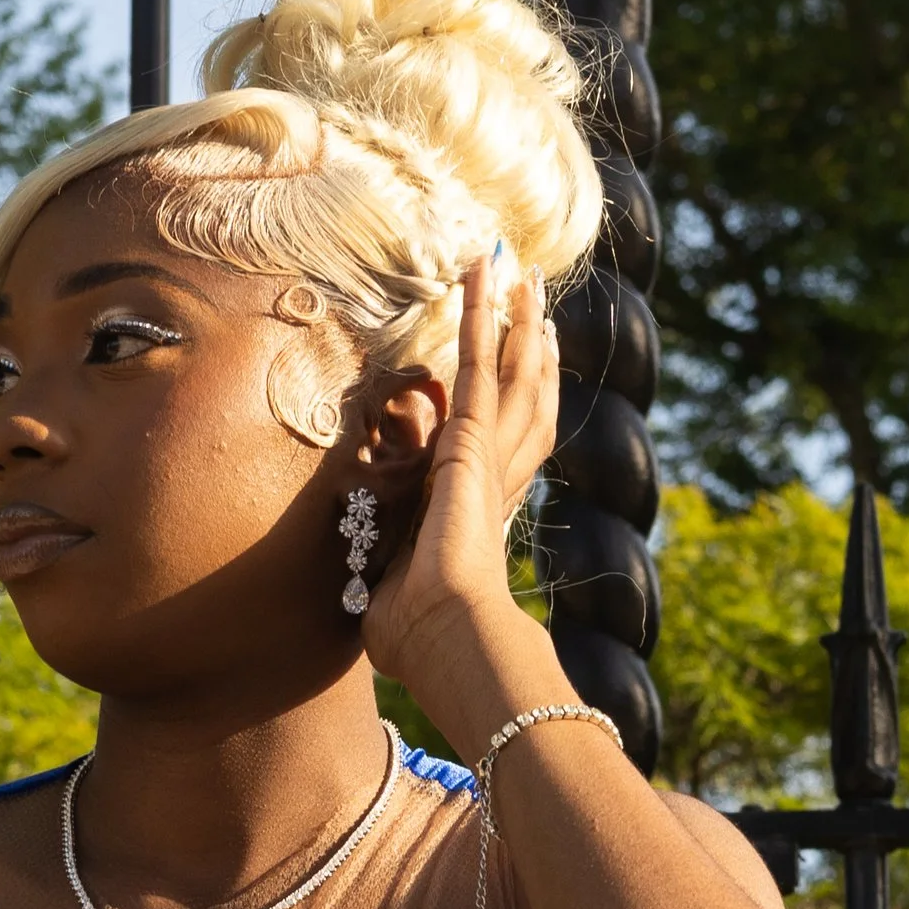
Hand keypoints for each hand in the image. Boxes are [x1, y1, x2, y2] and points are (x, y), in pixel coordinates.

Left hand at [358, 258, 559, 721]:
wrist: (445, 634)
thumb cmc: (420, 637)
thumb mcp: (396, 597)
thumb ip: (390, 584)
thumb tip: (370, 601)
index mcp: (482, 511)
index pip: (509, 441)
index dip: (522, 398)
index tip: (527, 364)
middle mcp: (497, 475)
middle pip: (525, 394)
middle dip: (533, 343)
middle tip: (538, 299)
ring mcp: (490, 454)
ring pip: (513, 369)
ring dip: (517, 317)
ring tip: (523, 273)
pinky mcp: (470, 439)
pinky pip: (475, 360)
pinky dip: (481, 312)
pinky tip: (482, 271)